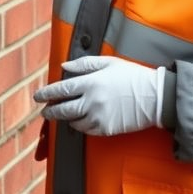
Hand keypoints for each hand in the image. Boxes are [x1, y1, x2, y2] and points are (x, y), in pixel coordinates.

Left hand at [33, 56, 164, 136]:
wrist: (155, 97)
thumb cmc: (132, 76)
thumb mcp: (109, 63)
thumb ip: (84, 64)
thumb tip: (64, 66)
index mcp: (91, 82)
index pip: (61, 89)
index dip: (46, 93)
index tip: (38, 96)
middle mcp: (92, 100)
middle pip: (62, 109)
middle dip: (50, 111)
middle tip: (45, 111)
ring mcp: (98, 116)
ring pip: (73, 121)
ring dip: (66, 119)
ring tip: (64, 115)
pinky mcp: (106, 129)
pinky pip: (86, 130)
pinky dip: (81, 126)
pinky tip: (81, 120)